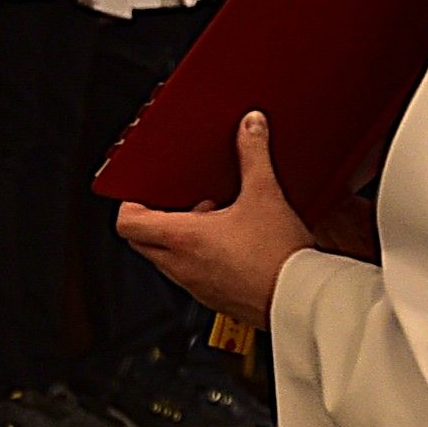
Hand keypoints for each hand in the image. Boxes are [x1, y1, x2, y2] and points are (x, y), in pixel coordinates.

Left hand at [114, 110, 322, 329]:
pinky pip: (189, 275)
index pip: (128, 223)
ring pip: (165, 259)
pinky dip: (195, 258)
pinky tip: (228, 244)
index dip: (129, 204)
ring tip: (210, 220)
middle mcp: (181, 266)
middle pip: (141, 241)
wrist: (299, 298)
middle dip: (152, 220)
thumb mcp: (265, 194)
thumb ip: (254, 155)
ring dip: (176, 239)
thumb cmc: (279, 257)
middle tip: (177, 203)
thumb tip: (250, 127)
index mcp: (183, 239)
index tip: (141, 193)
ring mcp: (195, 285)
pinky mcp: (212, 299)